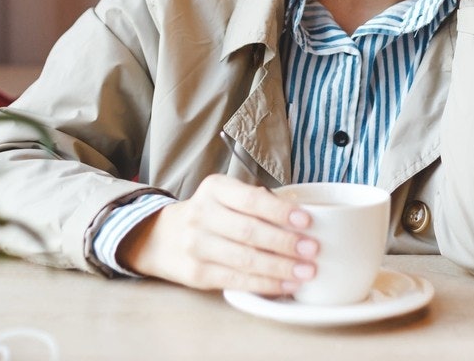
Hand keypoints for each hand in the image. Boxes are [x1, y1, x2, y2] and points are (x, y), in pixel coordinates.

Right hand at [117, 174, 318, 293]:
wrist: (161, 237)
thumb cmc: (209, 214)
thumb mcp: (226, 196)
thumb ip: (257, 202)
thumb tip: (299, 215)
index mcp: (215, 189)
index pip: (250, 200)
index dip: (280, 211)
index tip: (307, 220)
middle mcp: (202, 215)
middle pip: (249, 231)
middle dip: (285, 243)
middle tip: (313, 249)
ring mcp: (197, 246)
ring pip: (245, 259)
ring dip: (280, 267)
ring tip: (307, 271)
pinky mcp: (197, 274)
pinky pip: (237, 280)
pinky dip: (265, 284)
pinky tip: (286, 285)